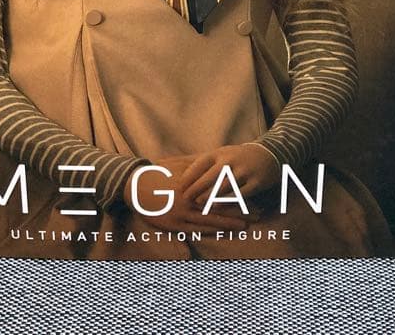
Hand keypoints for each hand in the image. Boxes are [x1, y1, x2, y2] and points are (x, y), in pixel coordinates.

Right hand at [123, 154, 258, 234]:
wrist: (135, 187)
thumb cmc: (157, 175)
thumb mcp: (176, 166)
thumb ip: (194, 166)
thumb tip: (210, 161)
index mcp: (193, 182)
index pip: (221, 188)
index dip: (238, 192)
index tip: (254, 193)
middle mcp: (191, 197)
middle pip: (221, 204)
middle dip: (241, 209)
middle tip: (259, 213)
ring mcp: (183, 212)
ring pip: (211, 218)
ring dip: (230, 222)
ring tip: (247, 225)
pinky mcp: (176, 224)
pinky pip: (197, 229)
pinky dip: (212, 231)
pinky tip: (224, 232)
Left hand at [178, 143, 279, 206]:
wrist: (268, 154)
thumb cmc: (237, 158)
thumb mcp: (221, 154)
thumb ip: (204, 163)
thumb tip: (180, 172)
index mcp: (220, 153)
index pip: (201, 163)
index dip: (189, 174)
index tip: (179, 185)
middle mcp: (231, 161)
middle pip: (211, 175)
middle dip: (197, 187)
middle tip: (185, 197)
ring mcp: (244, 171)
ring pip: (224, 186)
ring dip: (210, 195)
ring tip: (199, 203)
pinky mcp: (255, 182)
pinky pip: (239, 194)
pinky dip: (228, 201)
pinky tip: (218, 206)